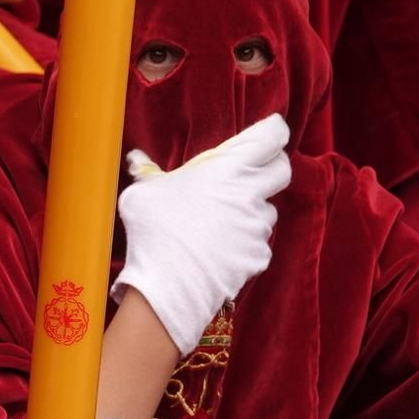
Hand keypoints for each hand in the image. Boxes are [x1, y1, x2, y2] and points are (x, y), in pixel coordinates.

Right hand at [115, 114, 290, 353]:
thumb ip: (146, 173)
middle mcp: (250, 194)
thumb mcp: (142, 194)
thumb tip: (136, 159)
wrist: (169, 285)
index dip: (272, 132)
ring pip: (266, 211)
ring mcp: (257, 227)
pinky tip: (220, 251)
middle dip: (270, 168)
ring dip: (251, 212)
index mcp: (228, 169)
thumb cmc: (154, 232)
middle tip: (248, 175)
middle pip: (282, 170)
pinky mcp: (259, 256)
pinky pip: (257, 244)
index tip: (266, 134)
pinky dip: (244, 245)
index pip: (270, 137)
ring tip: (221, 223)